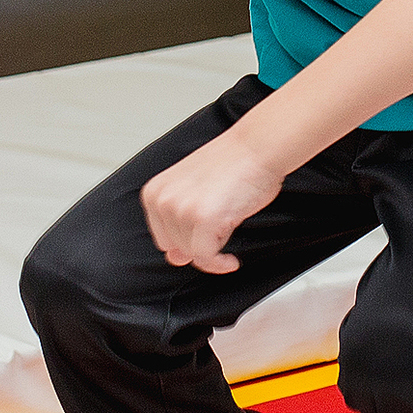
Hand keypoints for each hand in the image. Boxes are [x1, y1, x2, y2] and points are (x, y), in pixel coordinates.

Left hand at [140, 136, 284, 275]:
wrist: (257, 147)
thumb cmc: (234, 163)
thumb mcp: (194, 189)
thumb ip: (179, 221)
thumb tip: (175, 258)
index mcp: (155, 192)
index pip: (162, 238)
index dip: (185, 243)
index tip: (202, 240)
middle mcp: (163, 200)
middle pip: (176, 249)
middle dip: (200, 245)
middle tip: (221, 227)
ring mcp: (182, 210)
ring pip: (192, 254)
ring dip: (214, 250)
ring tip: (229, 228)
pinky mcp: (203, 220)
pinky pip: (207, 258)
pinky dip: (220, 265)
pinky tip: (230, 260)